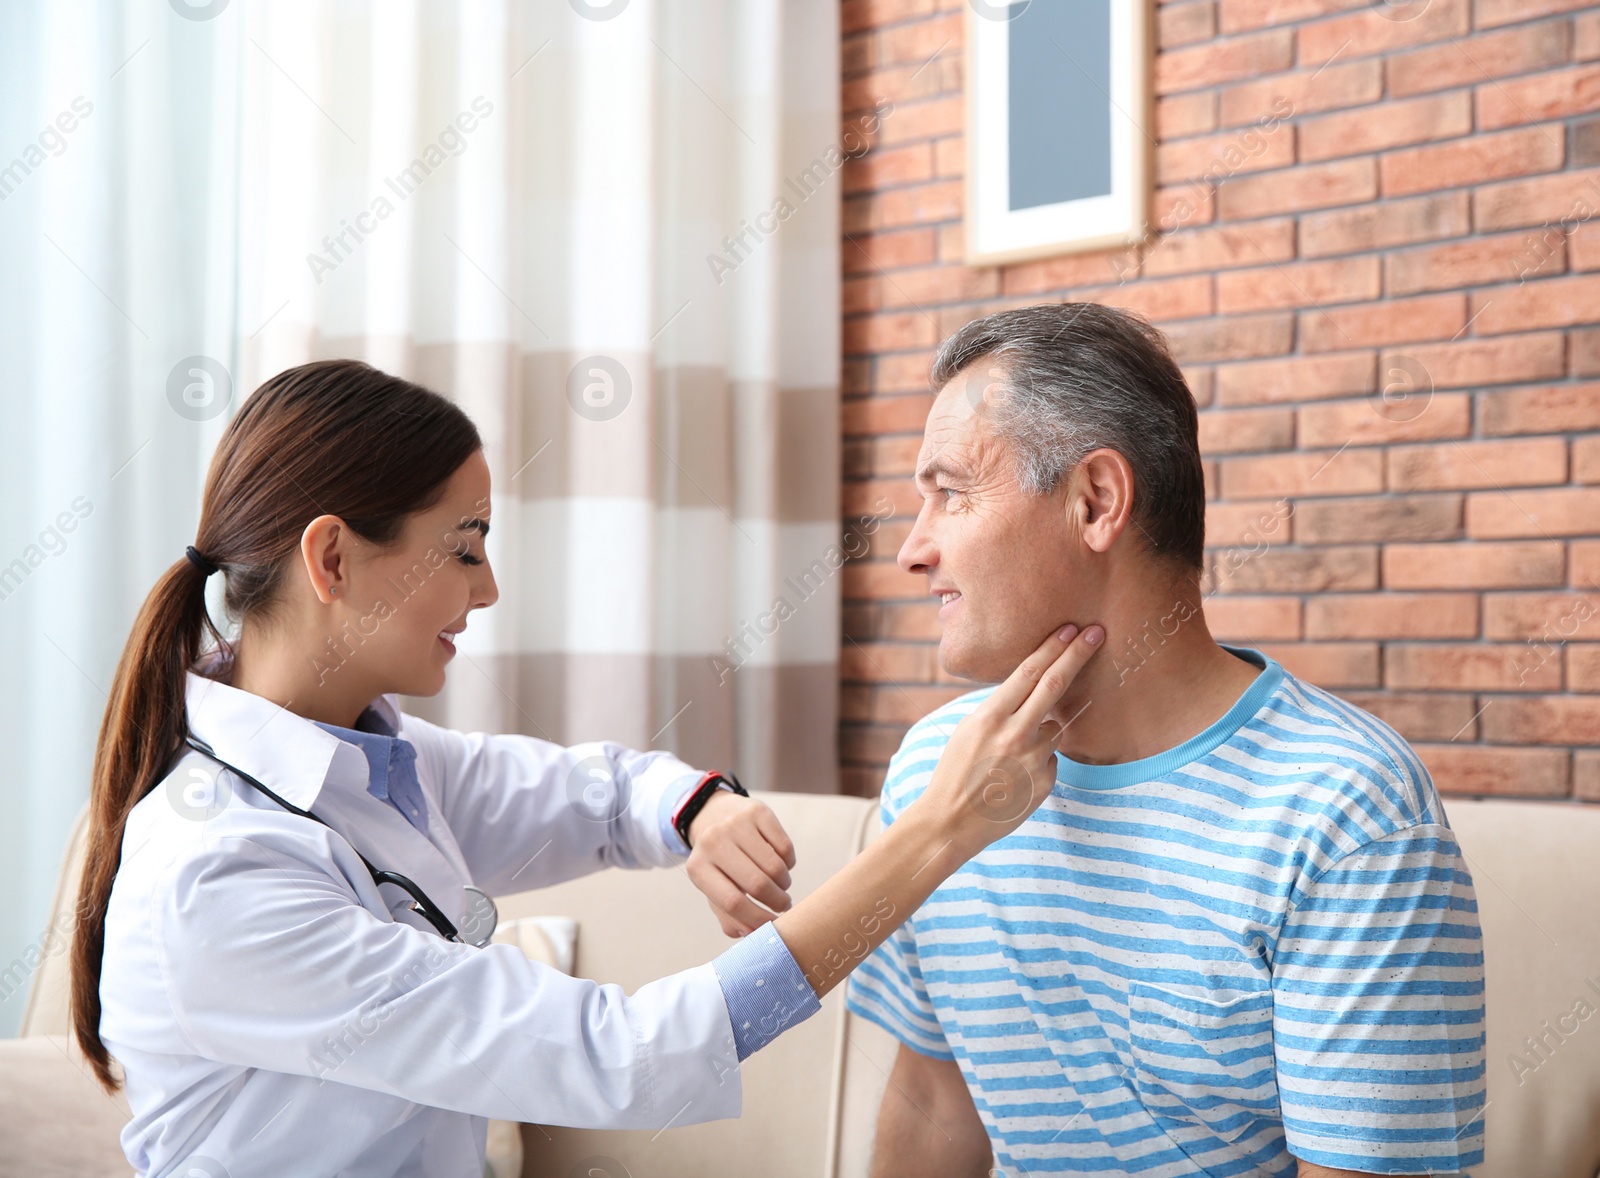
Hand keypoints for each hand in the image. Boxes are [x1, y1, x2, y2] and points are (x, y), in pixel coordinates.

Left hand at [684, 789, 797, 937]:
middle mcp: (713, 843)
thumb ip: (728, 916)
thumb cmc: (718, 862)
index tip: (774, 926)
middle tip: (784, 906)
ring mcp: (735, 824)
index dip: (758, 919)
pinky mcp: (757, 812)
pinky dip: (789, 863)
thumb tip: (751, 934)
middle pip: (757, 884)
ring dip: (784, 884)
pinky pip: (785, 847)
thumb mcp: (713, 888)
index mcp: (698, 868)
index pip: (733, 903)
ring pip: (775, 866)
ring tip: (781, 886)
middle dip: (777, 902)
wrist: (715, 815)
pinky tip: (782, 864)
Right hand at [918, 623, 1102, 859]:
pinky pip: (1051, 758)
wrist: (951, 821)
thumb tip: (1031, 689)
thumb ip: (1000, 709)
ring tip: (1010, 755)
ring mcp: (1034, 759)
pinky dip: (1038, 761)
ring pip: (1055, 727)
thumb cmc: (955, 771)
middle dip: (1077, 655)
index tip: (1070, 630)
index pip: (1028, 672)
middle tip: (1096, 633)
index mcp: (990, 716)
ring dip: (1042, 730)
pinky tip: (1014, 777)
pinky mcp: (1046, 781)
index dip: (1052, 648)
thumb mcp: (968, 729)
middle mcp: (1015, 734)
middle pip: (1054, 685)